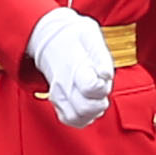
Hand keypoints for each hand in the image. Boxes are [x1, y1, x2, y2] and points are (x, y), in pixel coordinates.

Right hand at [25, 8, 118, 126]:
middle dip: (100, 101)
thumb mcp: (90, 34)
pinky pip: (71, 120)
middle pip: (86, 109)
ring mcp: (59, 94)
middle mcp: (64, 84)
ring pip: (79, 118)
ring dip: (93, 112)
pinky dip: (84, 118)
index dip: (102, 85)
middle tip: (101, 87)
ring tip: (96, 97)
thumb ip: (101, 55)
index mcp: (73, 66)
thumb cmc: (72, 35)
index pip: (91, 88)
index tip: (102, 76)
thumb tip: (107, 75)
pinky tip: (89, 105)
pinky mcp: (58, 101)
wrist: (48, 37)